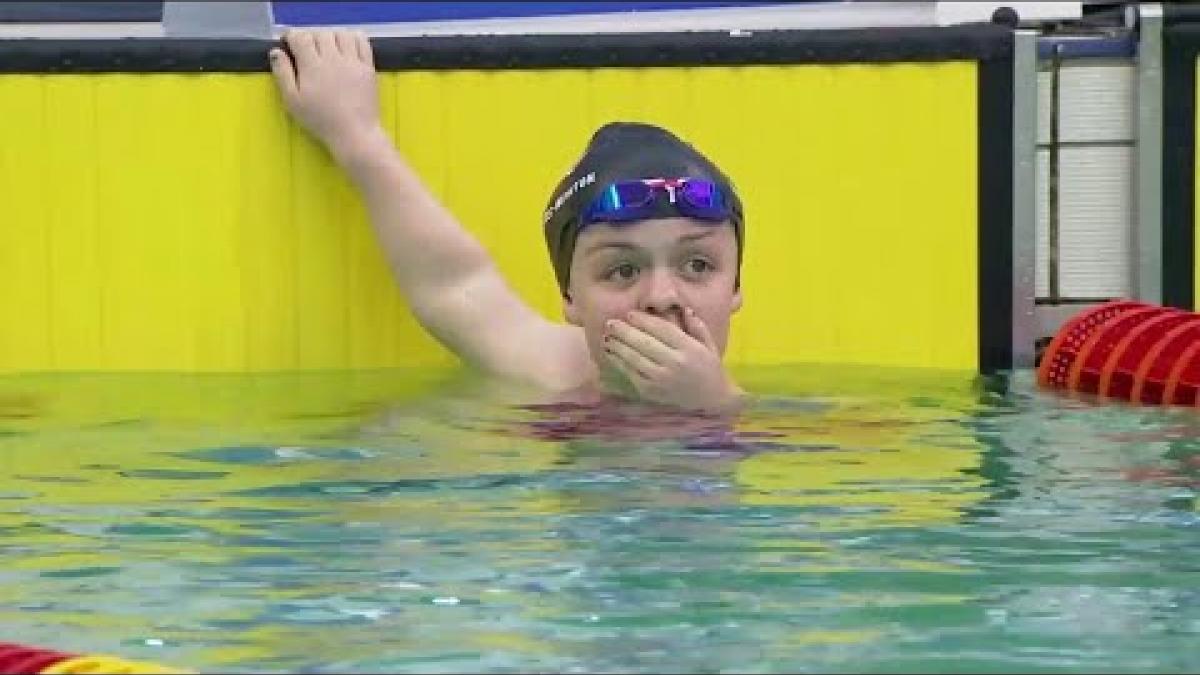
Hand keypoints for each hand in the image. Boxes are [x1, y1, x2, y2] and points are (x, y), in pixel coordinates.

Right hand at [269, 29, 382, 158]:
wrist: (354, 133)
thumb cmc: (320, 120)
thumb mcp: (293, 101)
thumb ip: (283, 73)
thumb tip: (276, 51)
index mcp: (312, 65)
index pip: (300, 37)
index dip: (291, 36)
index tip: (289, 44)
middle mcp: (333, 58)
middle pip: (320, 33)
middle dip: (311, 37)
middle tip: (308, 51)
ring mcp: (353, 61)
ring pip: (341, 33)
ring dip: (332, 36)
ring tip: (328, 48)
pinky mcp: (368, 67)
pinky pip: (362, 41)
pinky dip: (353, 38)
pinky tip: (347, 46)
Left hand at [603, 308, 742, 411]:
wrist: (713, 400)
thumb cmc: (711, 368)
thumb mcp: (709, 344)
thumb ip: (697, 326)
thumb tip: (684, 309)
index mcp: (689, 349)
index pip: (662, 330)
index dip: (644, 320)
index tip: (630, 314)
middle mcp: (674, 363)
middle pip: (644, 343)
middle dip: (624, 331)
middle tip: (610, 322)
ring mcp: (661, 379)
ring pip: (634, 358)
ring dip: (617, 346)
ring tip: (606, 336)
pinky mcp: (652, 391)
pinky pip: (631, 374)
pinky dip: (619, 363)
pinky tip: (610, 353)